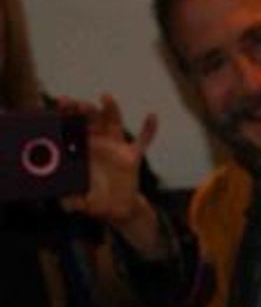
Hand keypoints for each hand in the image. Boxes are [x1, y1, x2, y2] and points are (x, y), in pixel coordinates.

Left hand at [57, 93, 169, 259]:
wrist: (119, 210)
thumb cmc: (97, 203)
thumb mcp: (83, 203)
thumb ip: (75, 202)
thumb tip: (67, 204)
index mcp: (82, 150)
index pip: (73, 127)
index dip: (67, 115)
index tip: (62, 104)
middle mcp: (98, 143)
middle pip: (91, 120)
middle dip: (84, 109)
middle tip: (79, 104)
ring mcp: (116, 148)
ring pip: (113, 123)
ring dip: (110, 109)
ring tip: (106, 97)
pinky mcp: (133, 156)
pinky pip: (143, 141)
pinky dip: (148, 130)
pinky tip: (152, 116)